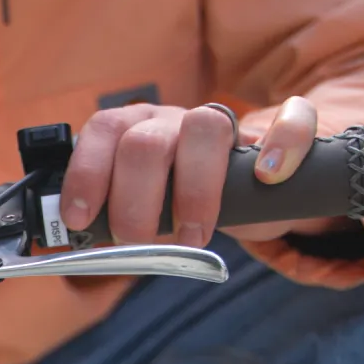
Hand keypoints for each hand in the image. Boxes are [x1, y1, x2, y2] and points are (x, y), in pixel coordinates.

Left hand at [58, 96, 320, 245]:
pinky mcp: (277, 129)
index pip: (103, 132)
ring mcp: (221, 121)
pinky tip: (268, 176)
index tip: (80, 219)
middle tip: (136, 241)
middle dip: (134, 200)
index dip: (87, 174)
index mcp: (132, 130)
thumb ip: (110, 216)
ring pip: (204, 127)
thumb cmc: (175, 200)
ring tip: (192, 236)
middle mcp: (172, 120)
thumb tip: (72, 245)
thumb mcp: (139, 206)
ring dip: (194, 190)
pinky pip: (291, 118)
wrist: (242, 181)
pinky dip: (282, 145)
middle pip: (145, 143)